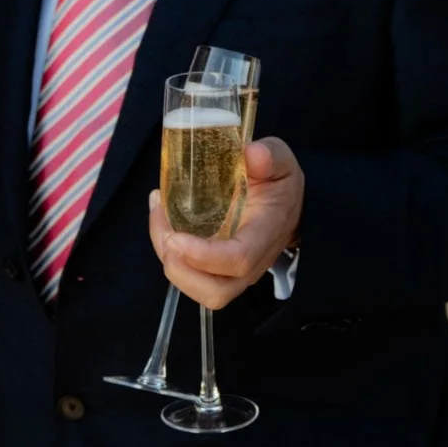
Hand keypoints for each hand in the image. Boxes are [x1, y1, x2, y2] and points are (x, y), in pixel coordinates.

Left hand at [148, 136, 302, 310]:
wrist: (289, 206)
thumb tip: (252, 153)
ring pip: (198, 289)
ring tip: (159, 219)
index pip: (238, 260)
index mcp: (265, 234)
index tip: (176, 237)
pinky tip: (161, 220)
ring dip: (170, 261)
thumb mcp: (280, 162)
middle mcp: (251, 263)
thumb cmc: (280, 185)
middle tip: (165, 233)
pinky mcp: (216, 270)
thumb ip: (270, 156)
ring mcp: (233, 272)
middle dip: (180, 270)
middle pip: (215, 292)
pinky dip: (168, 254)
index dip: (204, 256)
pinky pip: (189, 275)